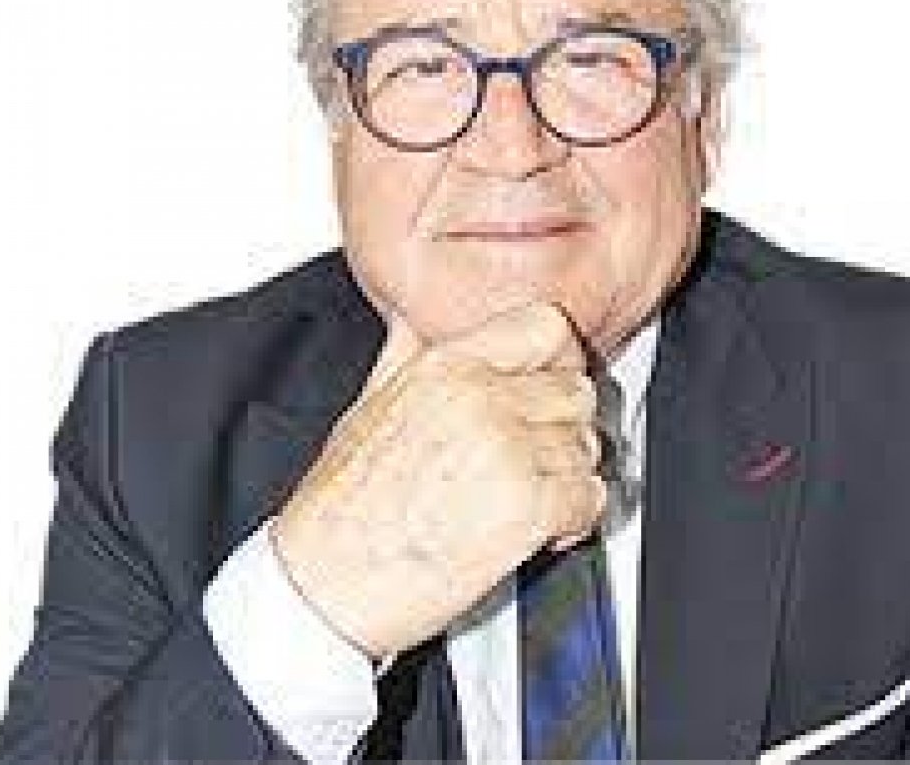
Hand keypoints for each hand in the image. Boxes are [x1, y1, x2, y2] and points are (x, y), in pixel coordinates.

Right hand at [269, 300, 606, 657]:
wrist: (320, 587)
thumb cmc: (335, 512)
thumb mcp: (365, 407)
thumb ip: (403, 355)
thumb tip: (412, 321)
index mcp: (444, 367)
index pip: (546, 326)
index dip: (560, 360)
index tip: (552, 388)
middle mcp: (480, 398)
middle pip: (577, 391)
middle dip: (564, 431)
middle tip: (538, 460)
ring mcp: (506, 450)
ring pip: (587, 448)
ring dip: (567, 480)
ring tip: (527, 501)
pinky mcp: (526, 508)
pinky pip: (589, 499)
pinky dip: (574, 522)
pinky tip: (537, 532)